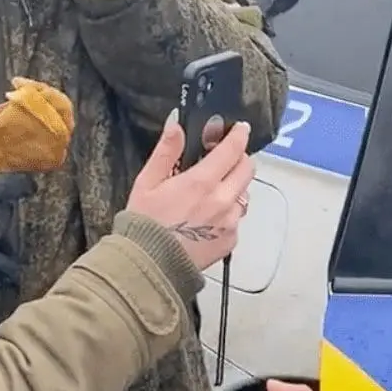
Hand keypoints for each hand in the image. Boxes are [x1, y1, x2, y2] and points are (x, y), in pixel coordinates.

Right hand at [126, 116, 253, 269]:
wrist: (149, 266)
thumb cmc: (144, 223)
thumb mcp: (147, 182)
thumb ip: (166, 152)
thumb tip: (176, 124)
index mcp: (202, 182)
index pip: (232, 150)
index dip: (239, 135)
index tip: (241, 129)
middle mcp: (223, 200)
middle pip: (247, 169)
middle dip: (240, 159)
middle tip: (227, 159)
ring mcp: (230, 223)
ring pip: (244, 195)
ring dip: (235, 187)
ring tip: (215, 191)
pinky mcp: (231, 241)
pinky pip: (237, 220)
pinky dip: (229, 214)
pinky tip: (209, 218)